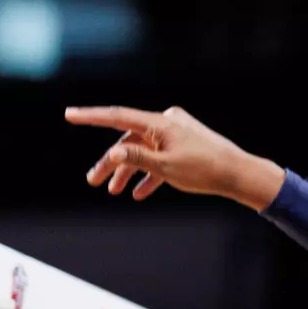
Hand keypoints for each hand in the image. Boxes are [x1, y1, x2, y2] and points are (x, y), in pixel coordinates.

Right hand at [64, 105, 285, 207]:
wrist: (238, 174)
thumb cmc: (204, 169)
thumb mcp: (166, 167)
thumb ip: (137, 158)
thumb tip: (112, 152)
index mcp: (159, 123)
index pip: (118, 117)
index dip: (91, 116)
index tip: (69, 114)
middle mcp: (166, 123)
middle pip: (128, 140)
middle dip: (110, 162)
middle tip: (93, 181)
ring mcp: (175, 134)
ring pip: (142, 151)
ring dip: (128, 171)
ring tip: (114, 191)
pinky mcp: (183, 146)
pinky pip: (159, 158)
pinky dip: (148, 174)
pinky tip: (138, 194)